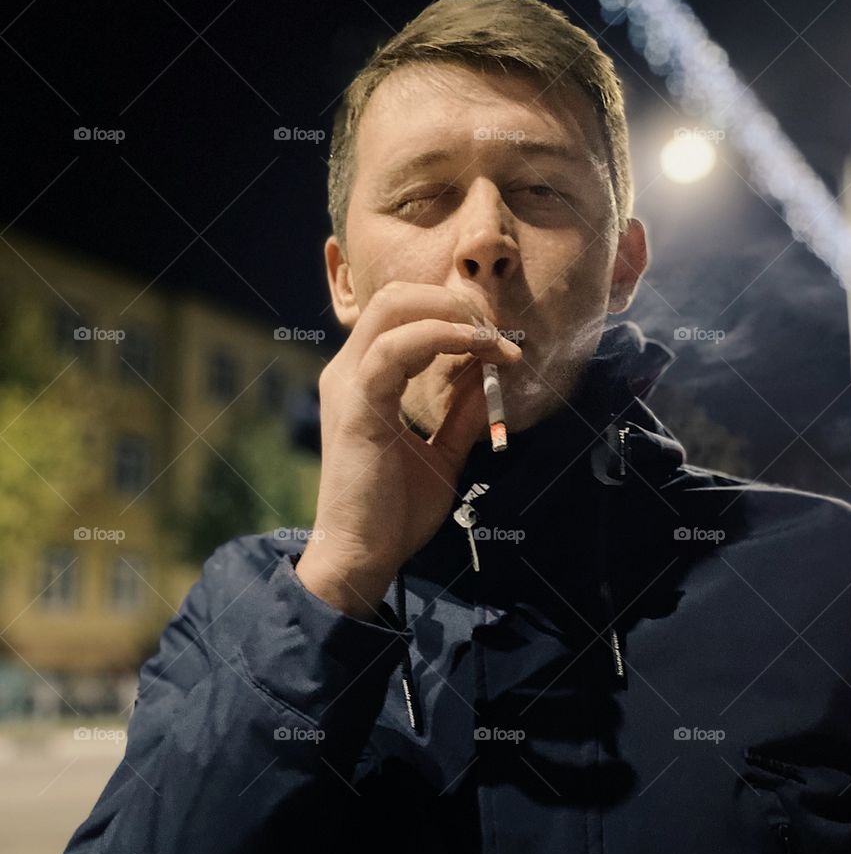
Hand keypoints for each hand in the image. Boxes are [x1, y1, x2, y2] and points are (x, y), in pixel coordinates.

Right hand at [294, 281, 521, 616]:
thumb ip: (461, 415)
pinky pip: (396, 349)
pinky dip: (441, 338)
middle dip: (453, 300)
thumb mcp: (441, 455)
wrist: (362, 557)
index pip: (401, 314)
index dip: (452, 312)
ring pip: (394, 308)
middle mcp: (349, 372)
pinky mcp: (358, 406)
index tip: (498, 337)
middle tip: (498, 327)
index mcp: (364, 379)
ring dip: (454, 315)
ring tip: (494, 338)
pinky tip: (476, 350)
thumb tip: (488, 375)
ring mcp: (349, 385)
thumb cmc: (394, 512)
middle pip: (395, 297)